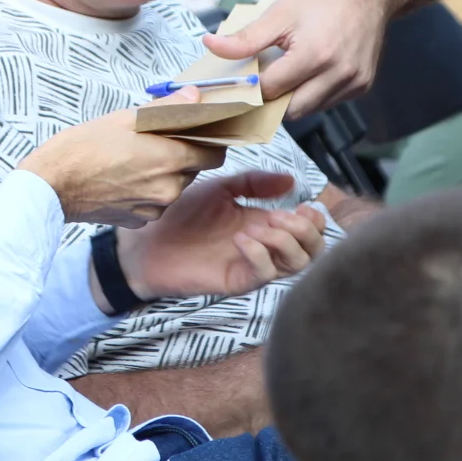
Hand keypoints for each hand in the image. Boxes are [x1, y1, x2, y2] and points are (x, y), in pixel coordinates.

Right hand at [19, 107, 226, 226]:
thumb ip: (168, 109)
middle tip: (160, 139)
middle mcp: (168, 189)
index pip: (215, 153)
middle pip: (193, 169)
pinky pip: (154, 202)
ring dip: (164, 172)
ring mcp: (153, 209)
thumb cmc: (83, 148)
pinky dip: (147, 190)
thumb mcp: (125, 118)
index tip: (201, 132)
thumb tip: (194, 97)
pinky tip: (125, 177)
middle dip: (183, 154)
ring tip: (136, 158)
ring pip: (174, 186)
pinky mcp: (138, 221)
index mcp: (169, 159)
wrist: (51, 186)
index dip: (211, 141)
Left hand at [114, 171, 326, 300]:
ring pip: (296, 265)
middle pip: (312, 251)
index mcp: (264, 223)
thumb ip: (254, 183)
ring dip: (286, 242)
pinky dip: (260, 253)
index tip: (302, 205)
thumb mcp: (220, 188)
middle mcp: (264, 246)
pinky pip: (264, 274)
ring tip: (261, 226)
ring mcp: (252, 265)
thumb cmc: (181, 214)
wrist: (147, 240)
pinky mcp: (236, 280)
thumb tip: (290, 180)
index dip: (314, 219)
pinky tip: (240, 239)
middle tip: (282, 217)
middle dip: (306, 231)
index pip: (309, 229)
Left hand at [202, 0, 394, 117]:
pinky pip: (329, 101)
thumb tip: (210, 46)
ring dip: (292, 97)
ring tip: (285, 69)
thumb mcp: (280, 12)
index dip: (250, 88)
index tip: (237, 81)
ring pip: (310, 109)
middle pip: (290, 109)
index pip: (270, 90)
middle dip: (271, 98)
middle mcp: (339, 74)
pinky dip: (313, 92)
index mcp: (315, 55)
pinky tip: (309, 68)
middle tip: (260, 78)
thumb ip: (245, 38)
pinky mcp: (364, 85)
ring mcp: (355, 82)